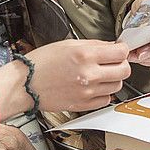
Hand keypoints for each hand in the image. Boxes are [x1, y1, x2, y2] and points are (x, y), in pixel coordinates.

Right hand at [0, 40, 130, 118]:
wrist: (25, 84)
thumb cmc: (41, 63)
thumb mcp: (67, 43)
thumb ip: (93, 45)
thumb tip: (111, 46)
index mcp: (84, 55)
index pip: (121, 52)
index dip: (122, 49)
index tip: (119, 49)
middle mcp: (89, 74)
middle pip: (124, 71)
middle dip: (121, 64)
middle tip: (113, 61)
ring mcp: (87, 92)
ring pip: (117, 86)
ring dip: (113, 78)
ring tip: (100, 73)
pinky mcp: (83, 105)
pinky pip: (106, 99)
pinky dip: (104, 92)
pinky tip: (94, 86)